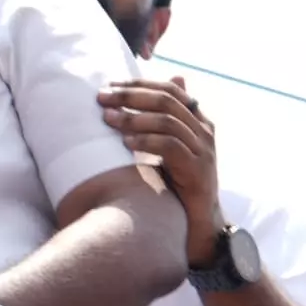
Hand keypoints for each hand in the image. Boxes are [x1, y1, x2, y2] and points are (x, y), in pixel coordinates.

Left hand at [98, 76, 222, 265]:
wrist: (196, 221)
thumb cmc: (177, 183)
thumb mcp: (166, 150)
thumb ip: (156, 125)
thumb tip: (130, 105)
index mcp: (198, 121)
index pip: (170, 90)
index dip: (139, 84)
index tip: (109, 84)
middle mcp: (204, 131)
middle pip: (167, 101)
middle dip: (131, 96)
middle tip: (102, 97)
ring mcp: (203, 150)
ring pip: (168, 121)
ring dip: (134, 117)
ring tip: (107, 118)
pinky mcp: (198, 170)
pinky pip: (171, 147)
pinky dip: (147, 141)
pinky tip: (125, 142)